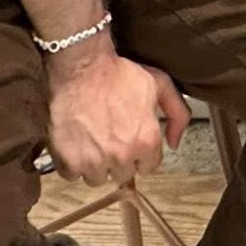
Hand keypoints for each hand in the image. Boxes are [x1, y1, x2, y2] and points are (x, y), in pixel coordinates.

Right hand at [45, 46, 188, 186]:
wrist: (82, 67)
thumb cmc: (120, 73)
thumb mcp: (159, 84)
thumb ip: (177, 114)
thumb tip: (174, 143)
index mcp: (146, 140)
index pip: (148, 167)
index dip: (140, 152)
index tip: (130, 139)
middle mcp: (122, 156)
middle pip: (122, 174)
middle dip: (118, 159)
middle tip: (109, 137)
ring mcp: (94, 161)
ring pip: (96, 178)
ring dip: (94, 164)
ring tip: (91, 141)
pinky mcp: (68, 161)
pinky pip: (72, 175)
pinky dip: (71, 163)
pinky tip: (74, 144)